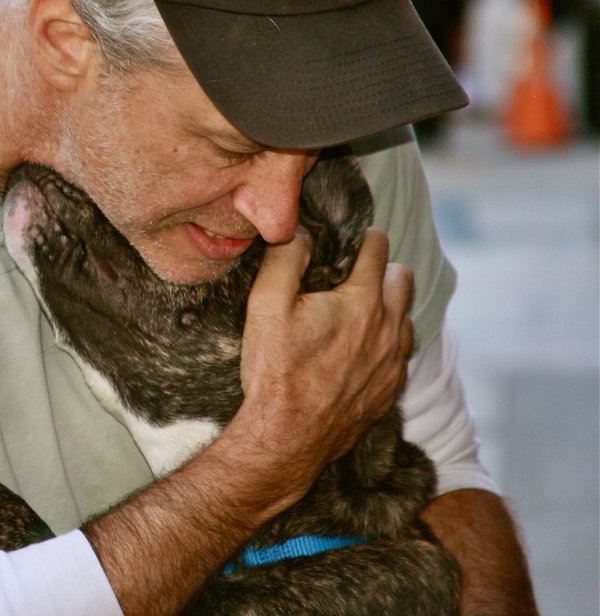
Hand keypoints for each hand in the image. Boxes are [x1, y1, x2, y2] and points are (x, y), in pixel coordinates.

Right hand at [237, 226, 413, 485]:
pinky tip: (355, 352)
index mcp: (362, 301)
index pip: (378, 248)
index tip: (345, 241)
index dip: (359, 238)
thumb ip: (286, 257)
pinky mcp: (389, 391)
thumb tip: (303, 233)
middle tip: (349, 277)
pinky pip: (398, 355)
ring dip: (386, 308)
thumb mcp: (266, 304)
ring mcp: (393, 363)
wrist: (286, 438)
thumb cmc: (275, 370)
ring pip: (405, 317)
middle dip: (382, 269)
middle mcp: (388, 329)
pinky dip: (384, 345)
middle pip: (403, 278)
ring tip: (352, 315)